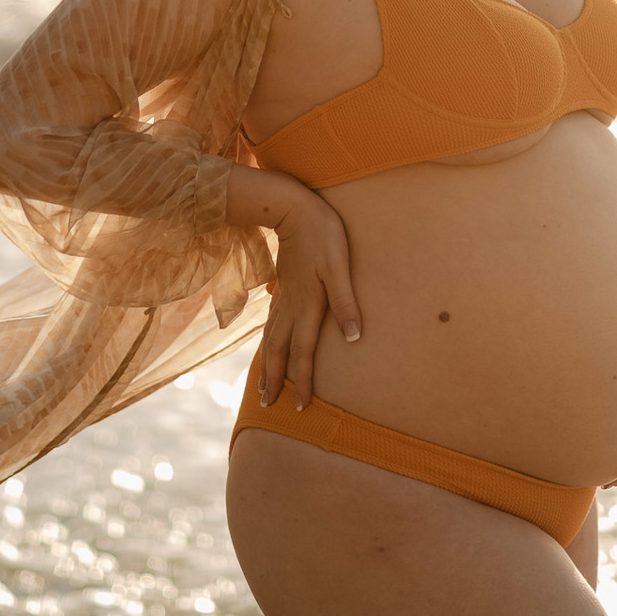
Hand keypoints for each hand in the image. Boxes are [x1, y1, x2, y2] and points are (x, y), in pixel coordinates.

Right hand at [258, 193, 361, 411]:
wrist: (292, 208)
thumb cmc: (322, 235)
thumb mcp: (338, 266)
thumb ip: (345, 301)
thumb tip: (353, 338)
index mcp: (306, 306)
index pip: (302, 353)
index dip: (303, 381)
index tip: (300, 408)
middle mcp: (290, 306)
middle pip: (279, 351)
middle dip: (274, 380)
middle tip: (267, 406)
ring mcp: (283, 296)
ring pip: (271, 338)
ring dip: (267, 363)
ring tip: (262, 384)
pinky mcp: (282, 285)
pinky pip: (270, 322)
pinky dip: (267, 341)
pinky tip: (267, 342)